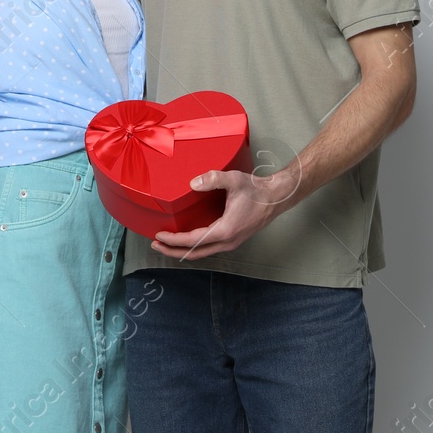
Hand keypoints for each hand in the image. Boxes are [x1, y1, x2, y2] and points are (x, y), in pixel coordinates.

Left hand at [149, 168, 298, 259]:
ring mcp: (231, 243)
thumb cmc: (256, 190)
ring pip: (202, 253)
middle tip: (155, 244)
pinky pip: (209, 248)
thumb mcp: (234, 180)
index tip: (159, 235)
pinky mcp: (232, 239)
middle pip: (194, 253)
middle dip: (173, 251)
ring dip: (183, 250)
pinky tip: (187, 240)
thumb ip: (213, 179)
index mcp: (225, 231)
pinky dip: (194, 247)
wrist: (276, 197)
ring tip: (167, 244)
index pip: (193, 241)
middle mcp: (227, 241)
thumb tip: (193, 183)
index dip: (173, 240)